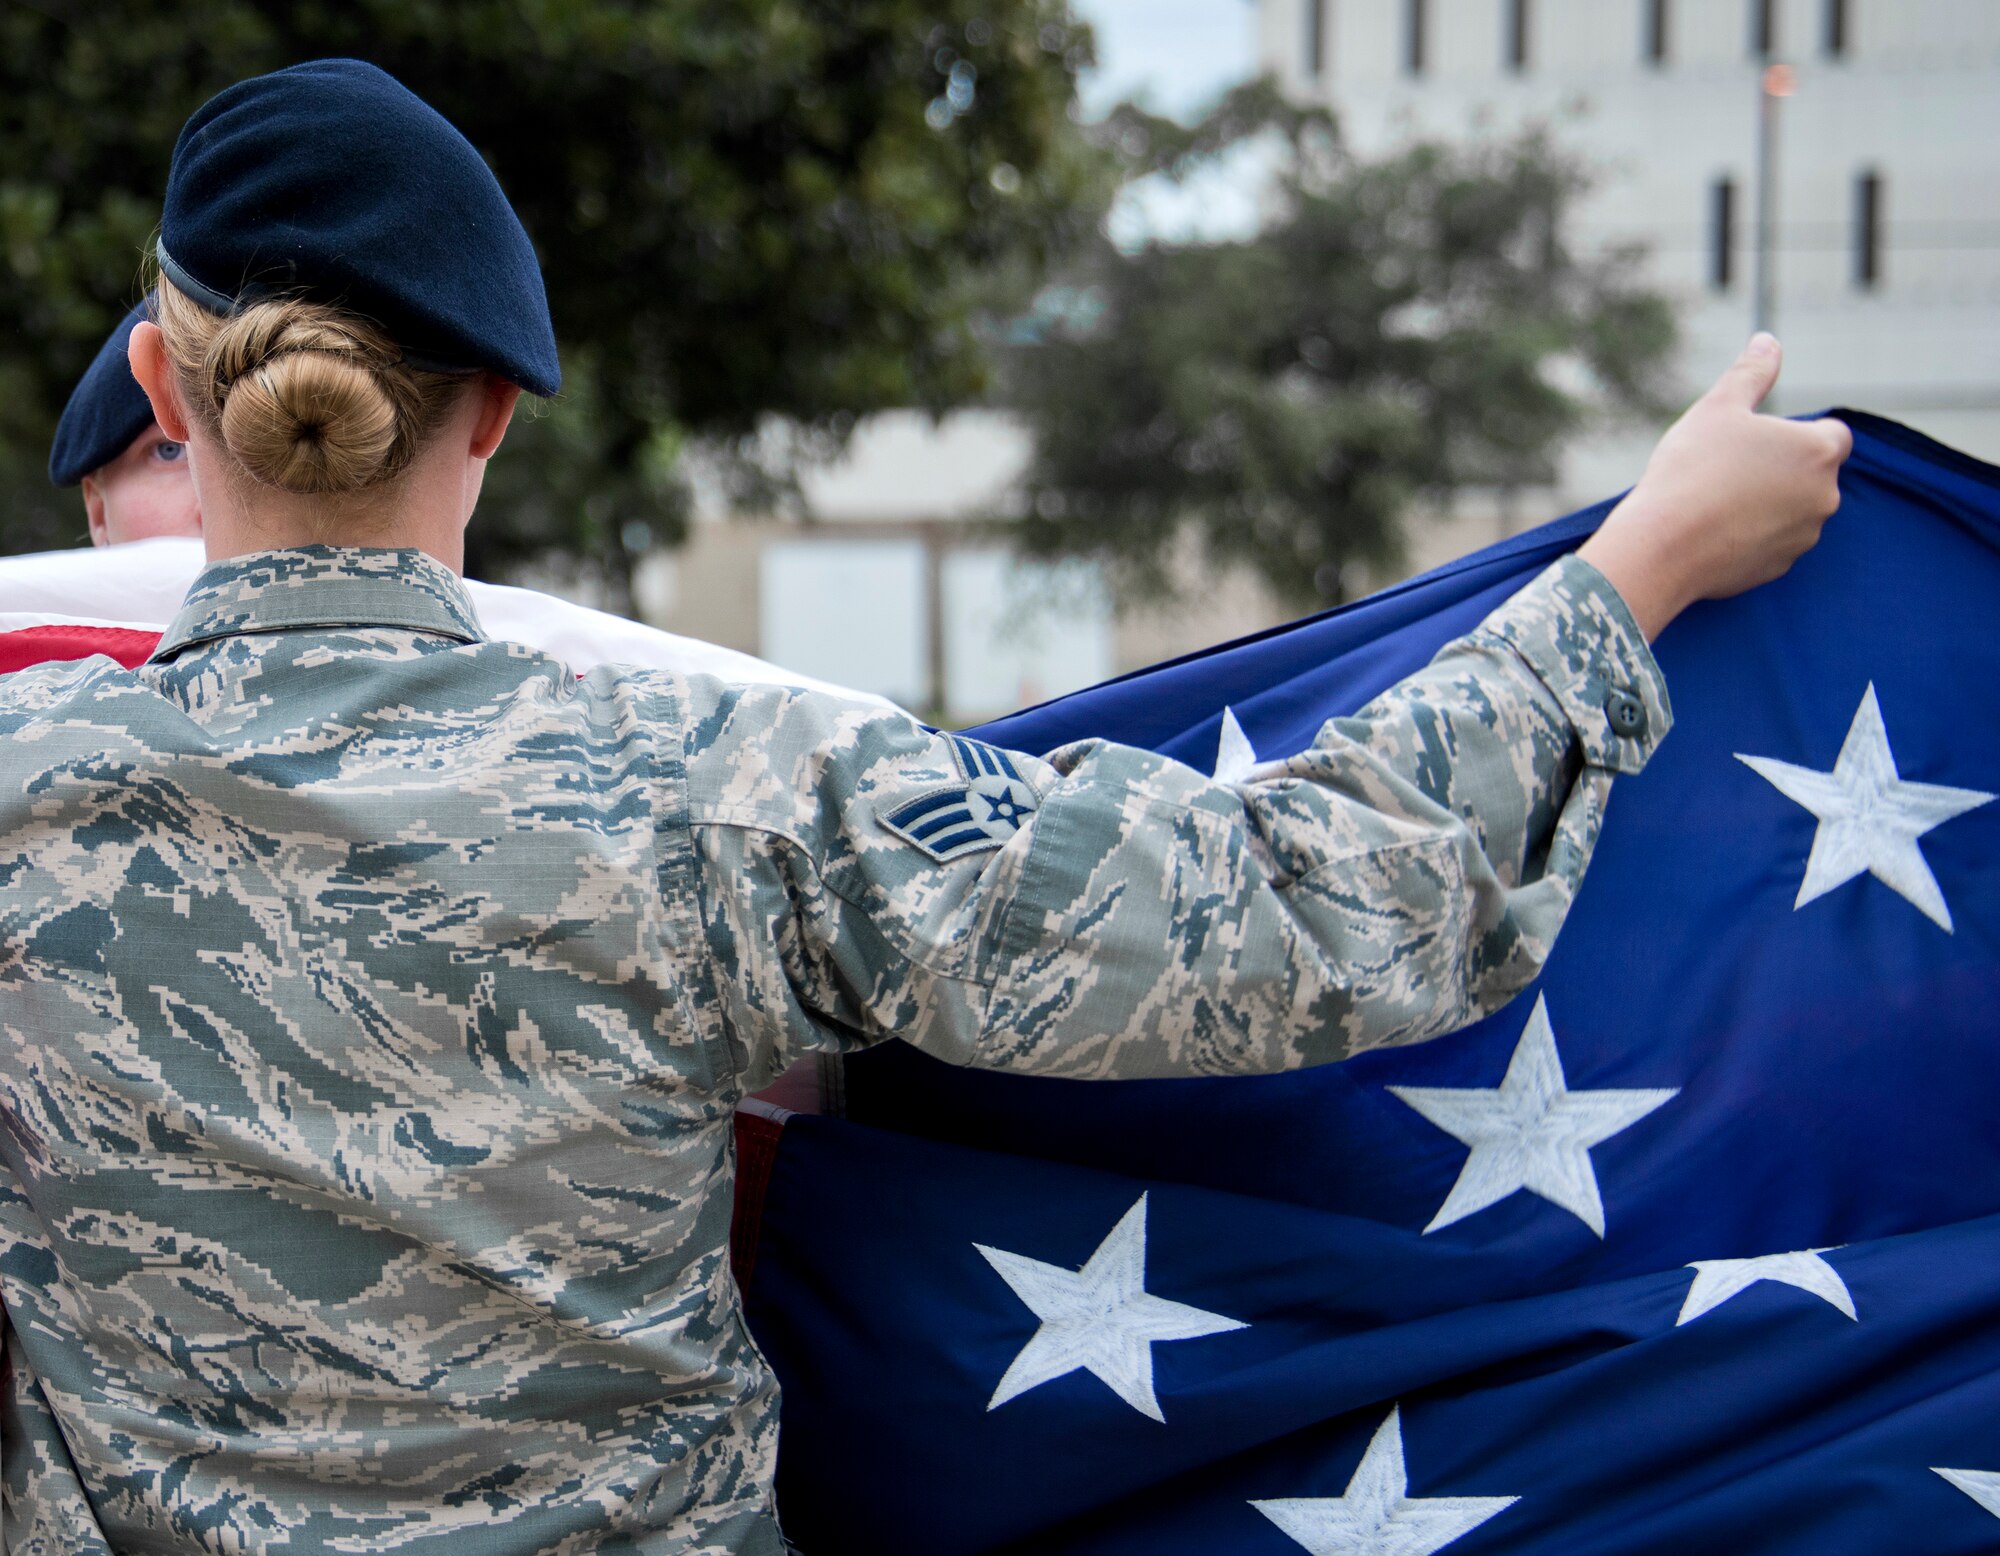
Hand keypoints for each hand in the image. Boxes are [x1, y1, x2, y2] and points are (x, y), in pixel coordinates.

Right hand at [1578, 333, 1850, 639]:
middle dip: (1779, 469)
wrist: (1662, 547)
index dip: (1796, 433)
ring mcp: (1804, 536)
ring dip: (1766, 503)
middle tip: (1726, 469)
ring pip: (1792, 510)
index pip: (1833, 433)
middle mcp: (1825, 495)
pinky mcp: (1779, 568)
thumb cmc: (1691, 469)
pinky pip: (1772, 543)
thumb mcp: (1717, 408)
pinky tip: (1711, 530)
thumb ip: (1751, 372)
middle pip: (1811, 474)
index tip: (1758, 440)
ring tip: (1715, 501)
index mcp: (1819, 450)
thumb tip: (1768, 340)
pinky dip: (1750, 535)